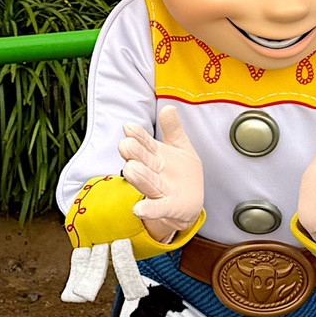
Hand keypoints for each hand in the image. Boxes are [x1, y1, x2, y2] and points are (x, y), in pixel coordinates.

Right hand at [119, 105, 203, 236]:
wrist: (190, 204)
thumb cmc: (180, 174)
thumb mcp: (181, 148)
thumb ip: (173, 129)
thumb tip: (168, 107)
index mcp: (155, 155)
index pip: (144, 143)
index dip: (138, 136)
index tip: (128, 127)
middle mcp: (153, 172)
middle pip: (141, 160)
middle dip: (134, 153)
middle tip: (125, 145)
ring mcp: (158, 190)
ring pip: (146, 181)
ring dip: (138, 176)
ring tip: (130, 169)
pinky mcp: (167, 207)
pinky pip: (156, 208)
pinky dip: (148, 209)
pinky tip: (138, 209)